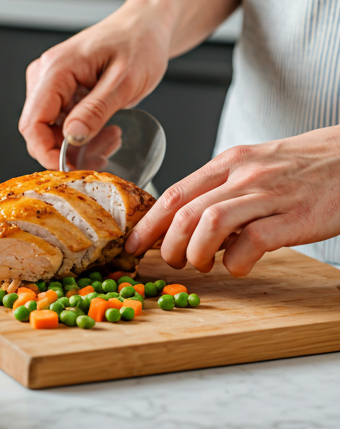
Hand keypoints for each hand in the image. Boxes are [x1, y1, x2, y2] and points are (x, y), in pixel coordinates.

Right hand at [18, 1, 170, 168]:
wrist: (145, 26)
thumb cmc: (139, 42)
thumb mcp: (125, 80)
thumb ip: (96, 109)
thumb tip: (72, 138)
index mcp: (56, 69)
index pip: (32, 123)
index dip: (46, 152)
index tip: (70, 169)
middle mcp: (46, 76)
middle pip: (39, 131)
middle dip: (67, 153)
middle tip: (100, 157)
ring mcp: (53, 84)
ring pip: (52, 132)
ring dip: (79, 147)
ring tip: (111, 140)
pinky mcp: (63, 92)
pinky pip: (63, 125)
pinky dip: (83, 137)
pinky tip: (106, 133)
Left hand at [125, 126, 339, 275]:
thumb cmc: (296, 167)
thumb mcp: (250, 167)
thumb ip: (217, 191)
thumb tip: (185, 225)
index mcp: (227, 162)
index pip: (174, 194)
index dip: (148, 223)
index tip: (133, 244)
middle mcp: (242, 175)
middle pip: (185, 213)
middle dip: (167, 245)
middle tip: (171, 261)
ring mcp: (269, 194)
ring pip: (211, 224)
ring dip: (197, 253)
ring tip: (202, 264)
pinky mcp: (295, 217)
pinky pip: (253, 242)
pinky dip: (237, 261)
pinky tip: (238, 265)